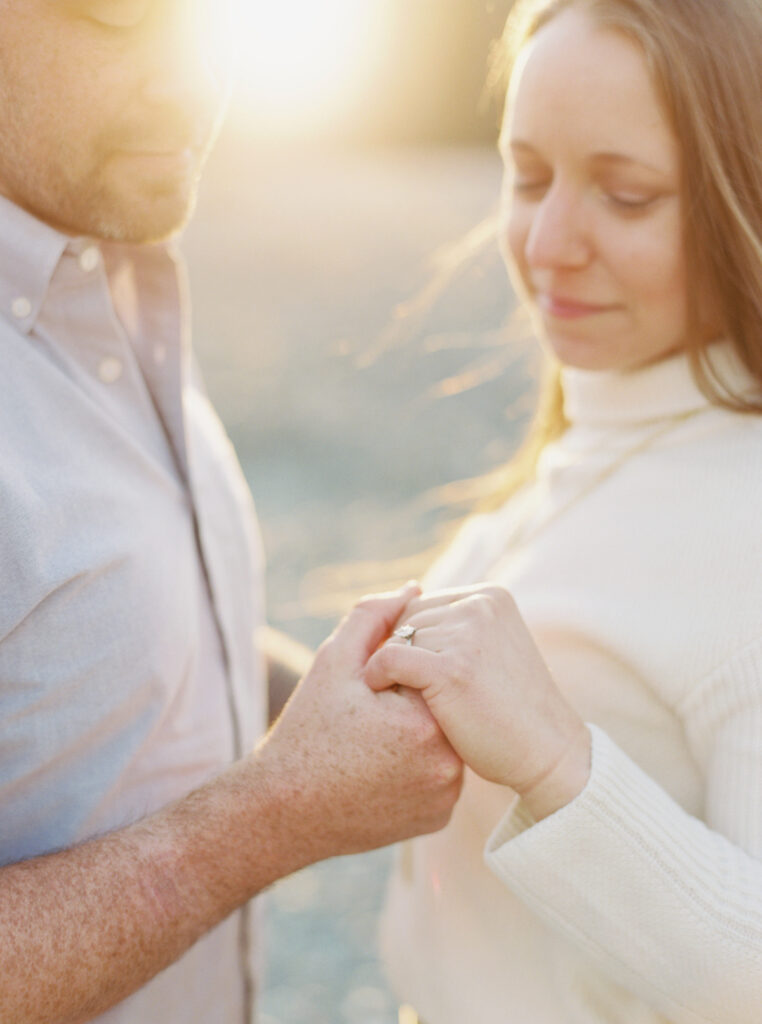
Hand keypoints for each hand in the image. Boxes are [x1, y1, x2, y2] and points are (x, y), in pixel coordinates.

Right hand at [255, 585, 462, 860]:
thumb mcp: (334, 662)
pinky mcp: (439, 818)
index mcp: (424, 722)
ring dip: (422, 730)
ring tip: (375, 741)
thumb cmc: (307, 732)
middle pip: (446, 705)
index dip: (399, 671)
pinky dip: (421, 764)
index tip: (369, 690)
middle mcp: (447, 764)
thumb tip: (415, 589)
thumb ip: (375, 618)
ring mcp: (446, 796)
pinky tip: (383, 767)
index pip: (434, 670)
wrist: (283, 813)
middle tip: (371, 717)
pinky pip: (441, 775)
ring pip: (448, 739)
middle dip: (414, 698)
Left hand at [365, 584, 590, 819]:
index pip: (423, 604)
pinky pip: (389, 659)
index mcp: (490, 596)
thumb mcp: (492, 648)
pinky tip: (382, 692)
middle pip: (408, 618)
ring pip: (397, 639)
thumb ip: (459, 625)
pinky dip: (378, 676)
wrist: (548, 751)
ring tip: (403, 695)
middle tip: (404, 686)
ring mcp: (467, 635)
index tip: (411, 670)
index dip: (409, 638)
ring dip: (392, 668)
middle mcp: (479, 606)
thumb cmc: (512, 707)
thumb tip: (406, 600)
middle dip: (401, 651)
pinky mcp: (451, 668)